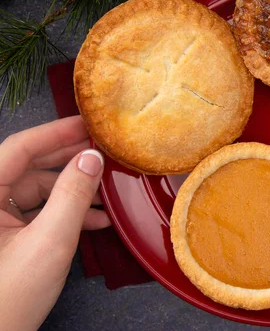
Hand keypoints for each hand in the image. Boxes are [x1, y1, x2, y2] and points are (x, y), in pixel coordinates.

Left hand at [0, 116, 109, 329]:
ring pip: (36, 190)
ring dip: (72, 191)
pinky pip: (36, 212)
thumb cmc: (9, 298)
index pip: (18, 149)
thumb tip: (91, 159)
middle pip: (28, 167)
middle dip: (69, 161)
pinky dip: (65, 213)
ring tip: (106, 194)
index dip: (55, 133)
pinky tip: (94, 221)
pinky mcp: (4, 237)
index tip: (88, 123)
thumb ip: (72, 196)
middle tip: (103, 151)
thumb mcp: (49, 243)